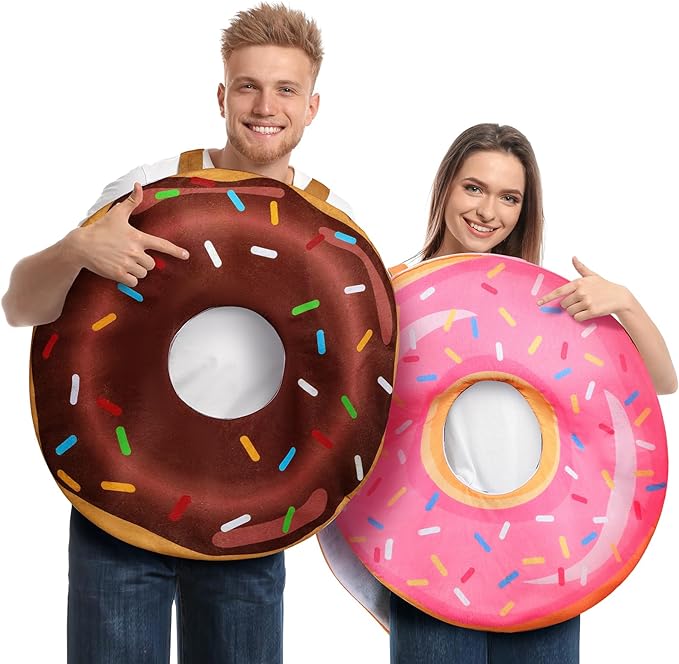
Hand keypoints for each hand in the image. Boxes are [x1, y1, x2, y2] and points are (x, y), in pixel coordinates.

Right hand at [67, 182, 189, 286]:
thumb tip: (138, 185)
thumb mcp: (117, 214)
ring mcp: (127, 264)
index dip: (176, 251)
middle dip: (145, 262)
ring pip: (144, 273)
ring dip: (137, 270)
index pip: (162, 245)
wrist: (81, 245)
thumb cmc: (100, 229)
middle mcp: (134, 251)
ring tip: (124, 261)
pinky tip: (121, 270)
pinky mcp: (118, 274)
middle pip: (152, 264)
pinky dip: (130, 279)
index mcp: (137, 237)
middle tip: (131, 255)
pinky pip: (134, 282)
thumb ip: (132, 201)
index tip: (186, 255)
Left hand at [537, 256, 632, 321]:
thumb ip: (581, 268)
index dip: (547, 298)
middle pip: (564, 304)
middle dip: (569, 305)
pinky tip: (588, 312)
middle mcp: (581, 291)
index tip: (538, 303)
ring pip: (570, 312)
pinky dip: (581, 317)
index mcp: (579, 283)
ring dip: (575, 312)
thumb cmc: (604, 286)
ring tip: (586, 306)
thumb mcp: (592, 275)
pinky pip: (578, 318)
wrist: (620, 297)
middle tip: (580, 303)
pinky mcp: (592, 311)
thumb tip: (573, 257)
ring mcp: (587, 301)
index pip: (559, 291)